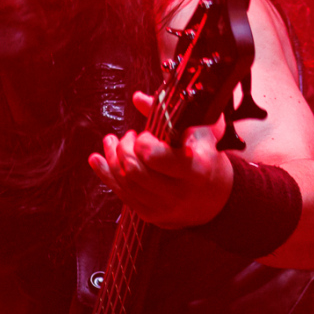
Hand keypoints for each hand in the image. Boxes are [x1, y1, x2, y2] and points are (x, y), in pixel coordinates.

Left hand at [86, 93, 233, 228]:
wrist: (216, 197)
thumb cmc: (207, 156)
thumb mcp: (200, 131)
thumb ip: (169, 114)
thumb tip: (137, 98)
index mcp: (195, 170)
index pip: (154, 157)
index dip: (143, 142)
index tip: (145, 134)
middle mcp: (179, 193)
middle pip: (133, 170)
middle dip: (123, 148)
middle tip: (128, 136)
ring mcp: (163, 207)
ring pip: (124, 182)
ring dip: (111, 158)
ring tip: (112, 142)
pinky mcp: (150, 214)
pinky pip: (121, 194)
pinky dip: (106, 174)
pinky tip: (97, 159)